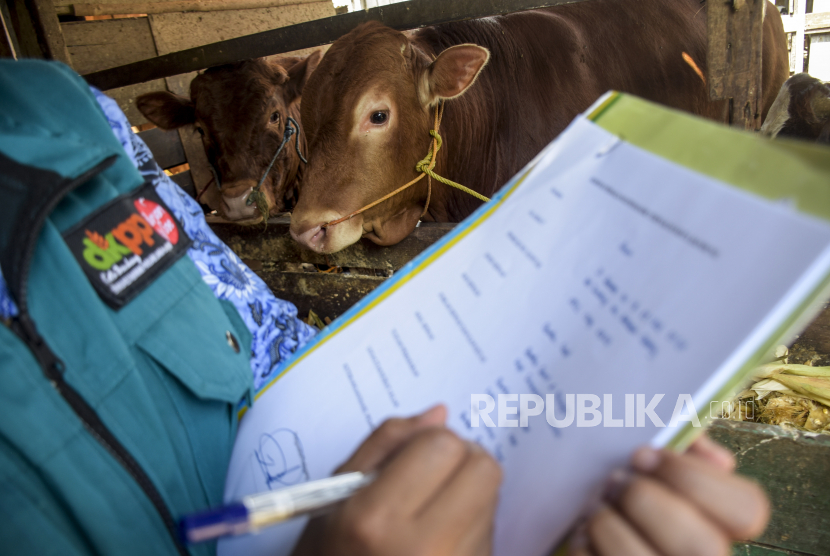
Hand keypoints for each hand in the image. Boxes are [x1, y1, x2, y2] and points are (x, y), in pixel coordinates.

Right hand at [291, 405, 501, 555]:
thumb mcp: (335, 495)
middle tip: (429, 474)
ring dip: (467, 490)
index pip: (442, 446)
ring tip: (428, 511)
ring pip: (492, 495)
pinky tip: (440, 535)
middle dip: (460, 458)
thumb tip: (439, 413)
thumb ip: (384, 445)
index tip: (411, 455)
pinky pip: (491, 528)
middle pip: (483, 467)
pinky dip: (471, 521)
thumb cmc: (330, 554)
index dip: (428, 440)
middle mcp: (425, 549)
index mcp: (377, 521)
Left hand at [570, 435, 769, 555]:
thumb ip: (684, 450)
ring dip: (606, 521)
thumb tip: (711, 454)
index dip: (693, 476)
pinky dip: (584, 544)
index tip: (643, 454)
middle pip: (702, 544)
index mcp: (721, 530)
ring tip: (596, 507)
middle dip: (643, 499)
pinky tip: (584, 535)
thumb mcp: (656, 469)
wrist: (596, 533)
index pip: (745, 509)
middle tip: (614, 480)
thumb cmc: (629, 497)